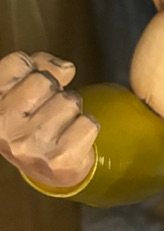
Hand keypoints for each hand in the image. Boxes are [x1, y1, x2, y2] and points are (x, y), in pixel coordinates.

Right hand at [0, 52, 97, 187]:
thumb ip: (41, 66)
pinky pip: (88, 123)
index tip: (32, 86)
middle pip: (46, 80)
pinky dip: (86, 127)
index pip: (19, 62)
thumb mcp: (26, 87)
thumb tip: (66, 69)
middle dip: (55, 90)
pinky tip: (71, 138)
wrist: (48, 168)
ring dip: (72, 110)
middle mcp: (3, 125)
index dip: (35, 69)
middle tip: (48, 109)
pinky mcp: (59, 159)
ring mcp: (30, 144)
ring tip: (59, 125)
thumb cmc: (34, 120)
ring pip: (69, 101)